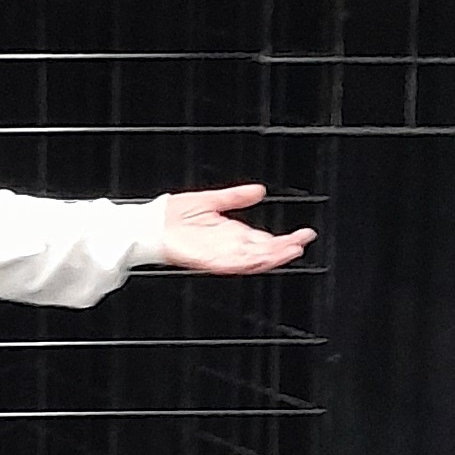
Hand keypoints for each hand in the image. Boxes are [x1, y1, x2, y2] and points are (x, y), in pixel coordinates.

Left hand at [160, 186, 314, 275]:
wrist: (150, 224)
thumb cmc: (174, 214)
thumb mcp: (211, 199)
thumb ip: (235, 196)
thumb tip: (260, 190)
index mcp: (232, 233)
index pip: (265, 239)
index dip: (285, 239)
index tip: (304, 234)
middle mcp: (228, 245)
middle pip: (263, 251)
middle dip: (284, 248)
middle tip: (303, 243)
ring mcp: (218, 254)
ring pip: (251, 259)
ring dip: (271, 256)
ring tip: (289, 251)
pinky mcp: (206, 259)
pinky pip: (229, 263)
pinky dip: (246, 261)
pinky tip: (259, 258)